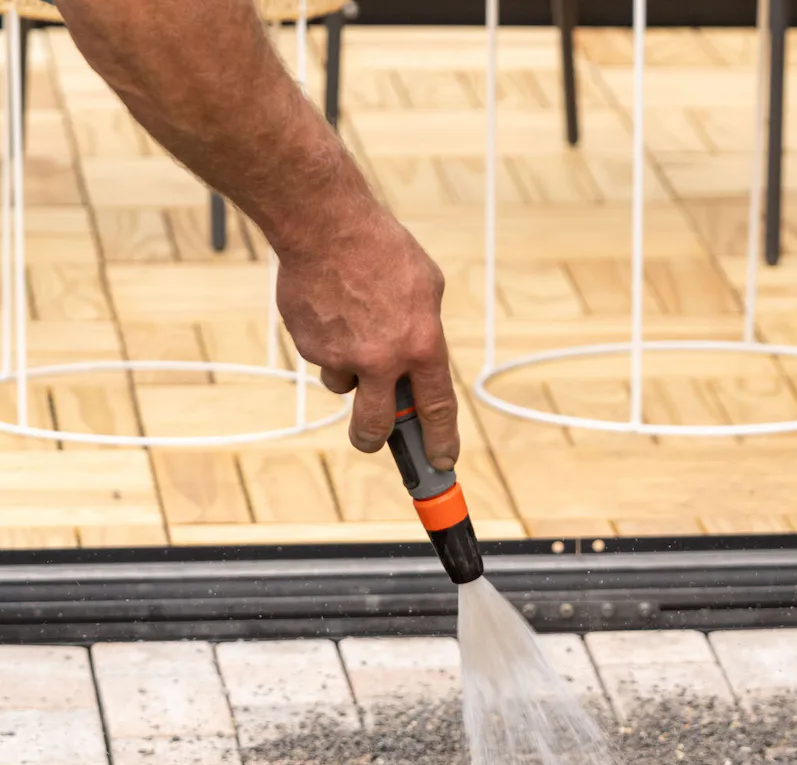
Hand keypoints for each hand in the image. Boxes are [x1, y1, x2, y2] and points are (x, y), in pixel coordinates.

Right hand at [275, 197, 458, 468]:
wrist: (323, 222)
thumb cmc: (381, 248)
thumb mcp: (426, 287)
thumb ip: (425, 330)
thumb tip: (420, 360)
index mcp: (422, 347)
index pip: (436, 410)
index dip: (440, 442)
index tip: (440, 463)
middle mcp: (382, 360)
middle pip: (376, 426)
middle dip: (373, 439)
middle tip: (371, 438)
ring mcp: (342, 355)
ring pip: (343, 385)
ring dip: (347, 370)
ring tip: (349, 325)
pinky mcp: (309, 344)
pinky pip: (321, 356)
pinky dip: (326, 341)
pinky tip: (329, 308)